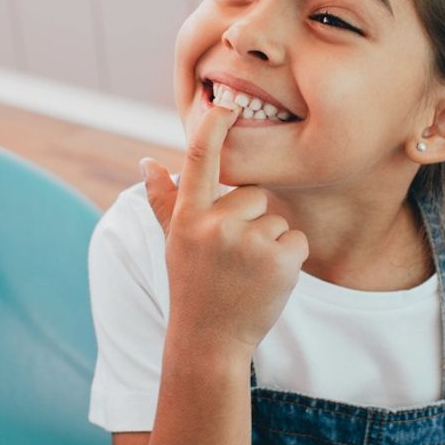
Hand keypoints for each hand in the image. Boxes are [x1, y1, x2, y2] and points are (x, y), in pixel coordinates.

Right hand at [141, 103, 308, 358]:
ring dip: (269, 243)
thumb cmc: (192, 286)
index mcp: (188, 216)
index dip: (213, 126)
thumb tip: (147, 162)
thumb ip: (163, 201)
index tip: (224, 102)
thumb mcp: (173, 242)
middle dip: (251, 220)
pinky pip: (297, 239)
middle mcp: (215, 225)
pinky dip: (289, 259)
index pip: (199, 158)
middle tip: (233, 257)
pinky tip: (267, 281)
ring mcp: (248, 242)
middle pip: (253, 194)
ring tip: (247, 273)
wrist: (210, 341)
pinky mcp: (279, 260)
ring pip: (276, 219)